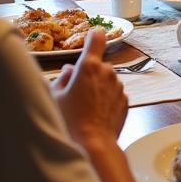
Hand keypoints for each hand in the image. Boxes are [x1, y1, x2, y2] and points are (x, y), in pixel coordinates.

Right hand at [52, 28, 128, 146]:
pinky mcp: (126, 100)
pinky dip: (106, 101)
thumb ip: (61, 79)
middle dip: (89, 75)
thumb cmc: (69, 121)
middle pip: (98, 65)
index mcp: (89, 66)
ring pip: (106, 81)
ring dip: (98, 88)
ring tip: (84, 108)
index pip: (96, 38)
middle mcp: (107, 72)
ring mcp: (118, 86)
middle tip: (75, 93)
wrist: (92, 145)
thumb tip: (68, 71)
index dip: (93, 37)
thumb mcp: (55, 98)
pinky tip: (95, 115)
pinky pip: (113, 95)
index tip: (91, 39)